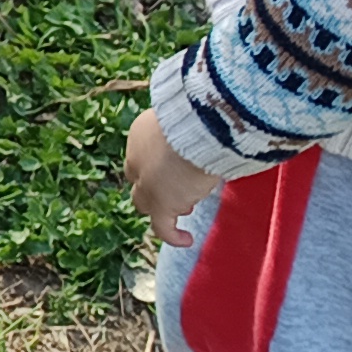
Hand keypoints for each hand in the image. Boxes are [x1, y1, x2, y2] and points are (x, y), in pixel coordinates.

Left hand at [123, 108, 216, 243]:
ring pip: (144, 203)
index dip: (157, 164)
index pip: (142, 155)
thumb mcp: (191, 113)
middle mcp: (136, 158)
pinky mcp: (160, 204)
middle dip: (157, 184)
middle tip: (182, 188)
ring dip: (163, 206)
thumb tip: (215, 123)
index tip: (178, 167)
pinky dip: (172, 235)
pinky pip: (162, 228)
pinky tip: (187, 239)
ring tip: (188, 207)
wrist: (196, 126)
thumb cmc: (200, 111)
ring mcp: (145, 183)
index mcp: (142, 133)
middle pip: (139, 179)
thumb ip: (193, 124)